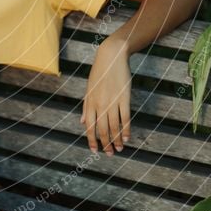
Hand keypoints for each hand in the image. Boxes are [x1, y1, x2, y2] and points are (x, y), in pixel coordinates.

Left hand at [80, 38, 131, 155]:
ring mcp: (113, 102)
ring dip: (117, 140)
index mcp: (90, 103)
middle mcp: (100, 104)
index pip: (89, 127)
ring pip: (114, 127)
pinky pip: (125, 118)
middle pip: (102, 130)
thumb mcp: (89, 89)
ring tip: (119, 148)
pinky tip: (127, 138)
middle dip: (106, 144)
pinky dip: (126, 130)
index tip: (95, 151)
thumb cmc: (99, 72)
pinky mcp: (124, 98)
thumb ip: (86, 107)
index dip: (92, 140)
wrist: (111, 56)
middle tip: (109, 153)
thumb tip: (82, 123)